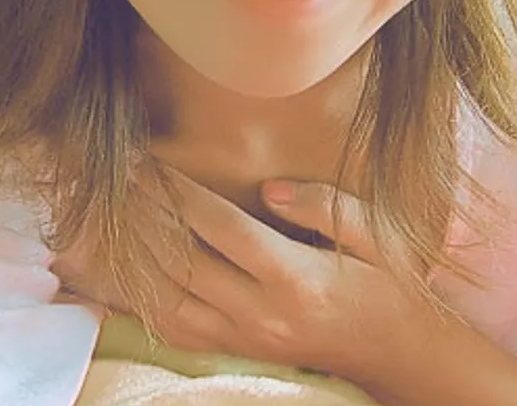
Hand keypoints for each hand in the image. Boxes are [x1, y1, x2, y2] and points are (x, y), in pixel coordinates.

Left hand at [52, 168, 436, 394]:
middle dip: (145, 219)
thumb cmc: (390, 284)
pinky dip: (148, 302)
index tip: (148, 163)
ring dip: (137, 260)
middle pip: (183, 263)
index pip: (219, 228)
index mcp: (295, 278)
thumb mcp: (377, 235)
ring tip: (115, 219)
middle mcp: (263, 314)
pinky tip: (132, 272)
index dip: (178, 192)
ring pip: (171, 302)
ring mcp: (249, 340)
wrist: (402, 352)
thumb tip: (270, 190)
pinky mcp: (243, 353)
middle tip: (117, 181)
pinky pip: (181, 331)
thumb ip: (323, 205)